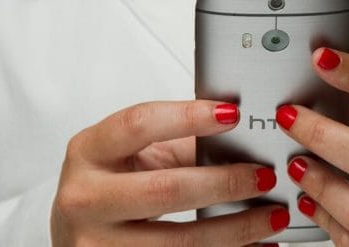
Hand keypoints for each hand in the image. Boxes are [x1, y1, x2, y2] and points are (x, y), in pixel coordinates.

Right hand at [51, 100, 288, 245]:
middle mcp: (84, 198)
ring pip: (179, 241)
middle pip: (165, 190)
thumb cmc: (111, 181)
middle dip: (225, 183)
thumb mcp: (134, 152)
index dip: (187, 117)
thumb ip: (182, 142)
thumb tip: (242, 139)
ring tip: (272, 215)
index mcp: (88, 151)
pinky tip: (254, 245)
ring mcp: (96, 243)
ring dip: (236, 229)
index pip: (139, 125)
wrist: (76, 229)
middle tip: (265, 176)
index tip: (232, 115)